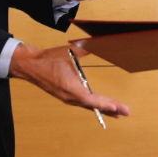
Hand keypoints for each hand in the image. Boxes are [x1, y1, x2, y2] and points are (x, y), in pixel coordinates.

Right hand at [9, 43, 129, 117]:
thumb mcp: (71, 51)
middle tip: (126, 112)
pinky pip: (83, 104)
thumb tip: (102, 43)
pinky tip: (101, 107)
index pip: (91, 99)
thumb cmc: (49, 59)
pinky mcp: (66, 96)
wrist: (31, 65)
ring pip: (89, 106)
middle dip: (111, 109)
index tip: (117, 108)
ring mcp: (68, 98)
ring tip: (118, 113)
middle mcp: (70, 97)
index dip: (105, 104)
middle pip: (93, 106)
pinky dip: (94, 106)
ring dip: (103, 109)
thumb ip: (88, 48)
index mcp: (71, 88)